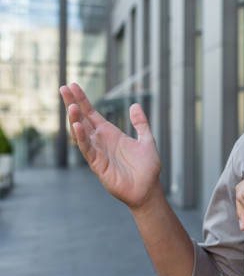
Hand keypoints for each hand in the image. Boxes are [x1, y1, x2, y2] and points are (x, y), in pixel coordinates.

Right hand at [59, 83, 161, 209]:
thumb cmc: (147, 167)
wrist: (149, 189)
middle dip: (73, 104)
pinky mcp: (98, 165)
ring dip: (75, 120)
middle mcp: (101, 141)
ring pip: (81, 134)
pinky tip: (77, 126)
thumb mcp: (147, 139)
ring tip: (72, 106)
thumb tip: (135, 105)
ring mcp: (98, 153)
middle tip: (63, 88)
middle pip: (82, 120)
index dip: (83, 100)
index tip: (73, 85)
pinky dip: (82, 138)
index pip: (92, 113)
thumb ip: (141, 123)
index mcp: (110, 134)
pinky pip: (87, 150)